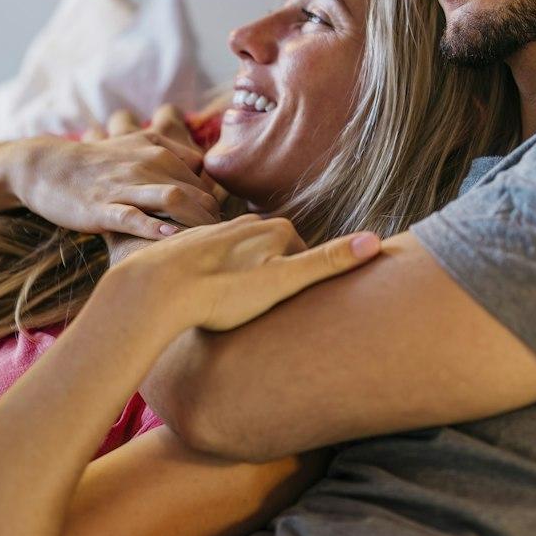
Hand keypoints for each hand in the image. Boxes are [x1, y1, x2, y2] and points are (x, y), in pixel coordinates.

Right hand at [12, 118, 220, 240]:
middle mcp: (147, 163)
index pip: (204, 177)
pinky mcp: (102, 208)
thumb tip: (205, 172)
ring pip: (173, 198)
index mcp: (159, 149)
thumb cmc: (97, 162)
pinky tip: (171, 239)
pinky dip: (154, 228)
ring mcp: (124, 185)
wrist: (46, 166)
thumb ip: (171, 152)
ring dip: (197, 222)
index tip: (225, 227)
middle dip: (215, 219)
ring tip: (209, 245)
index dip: (218, 203)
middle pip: (197, 190)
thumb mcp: (136, 144)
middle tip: (223, 245)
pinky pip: (133, 217)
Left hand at [119, 215, 382, 333]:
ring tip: (236, 307)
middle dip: (274, 279)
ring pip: (243, 258)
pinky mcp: (188, 247)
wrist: (158, 289)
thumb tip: (377, 240)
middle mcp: (246, 224)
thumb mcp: (285, 280)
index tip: (293, 307)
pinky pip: (213, 264)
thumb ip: (329, 261)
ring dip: (245, 278)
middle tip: (264, 311)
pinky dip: (216, 278)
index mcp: (275, 229)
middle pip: (274, 254)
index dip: (302, 284)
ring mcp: (215, 233)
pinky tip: (207, 299)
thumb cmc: (223, 291)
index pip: (305, 256)